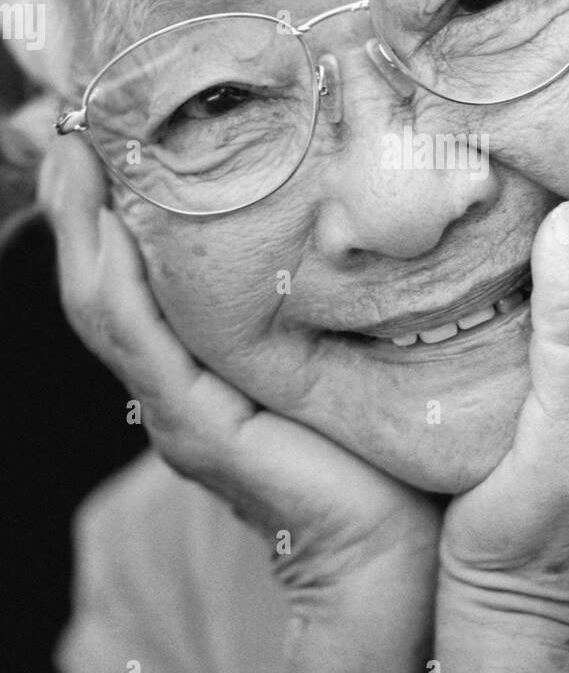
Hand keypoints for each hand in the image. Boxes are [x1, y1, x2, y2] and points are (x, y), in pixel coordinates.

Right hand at [38, 136, 441, 592]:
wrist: (393, 549)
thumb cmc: (378, 450)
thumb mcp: (338, 353)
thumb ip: (319, 301)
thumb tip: (347, 215)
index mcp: (200, 368)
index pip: (132, 277)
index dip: (106, 210)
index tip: (103, 131)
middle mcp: (173, 387)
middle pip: (102, 283)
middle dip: (79, 205)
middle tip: (71, 124)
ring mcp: (177, 410)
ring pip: (105, 307)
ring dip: (82, 230)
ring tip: (72, 156)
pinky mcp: (198, 428)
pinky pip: (142, 344)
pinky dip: (117, 284)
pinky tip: (106, 230)